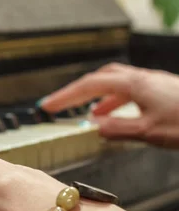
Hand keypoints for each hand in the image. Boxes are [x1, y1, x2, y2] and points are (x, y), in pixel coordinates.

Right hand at [39, 63, 178, 147]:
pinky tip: (117, 116)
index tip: (47, 107)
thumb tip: (94, 129)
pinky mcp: (163, 91)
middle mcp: (142, 79)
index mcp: (134, 85)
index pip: (89, 86)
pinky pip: (130, 91)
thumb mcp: (148, 132)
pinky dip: (115, 102)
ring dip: (97, 97)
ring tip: (87, 115)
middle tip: (61, 105)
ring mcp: (154, 83)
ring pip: (116, 84)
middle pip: (101, 78)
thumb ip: (118, 130)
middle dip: (78, 92)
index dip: (65, 97)